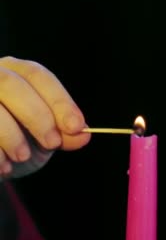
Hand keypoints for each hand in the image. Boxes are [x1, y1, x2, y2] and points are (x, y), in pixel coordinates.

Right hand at [0, 56, 90, 176]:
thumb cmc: (14, 144)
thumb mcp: (42, 140)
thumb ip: (62, 135)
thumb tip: (83, 136)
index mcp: (14, 72)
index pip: (37, 76)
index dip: (59, 101)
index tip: (76, 127)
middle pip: (10, 83)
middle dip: (36, 115)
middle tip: (52, 143)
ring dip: (10, 134)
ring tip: (22, 157)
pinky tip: (2, 167)